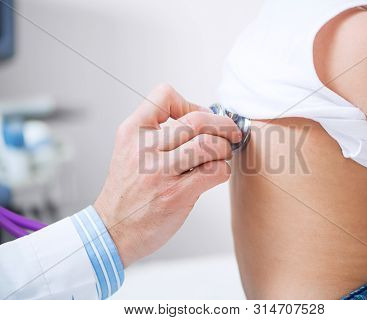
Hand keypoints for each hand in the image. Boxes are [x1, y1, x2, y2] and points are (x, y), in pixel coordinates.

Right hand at [94, 84, 241, 266]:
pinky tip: (215, 174)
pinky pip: (215, 171)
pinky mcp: (176, 195)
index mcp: (132, 131)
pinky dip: (223, 170)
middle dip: (223, 124)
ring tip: (221, 155)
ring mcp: (160, 172)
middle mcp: (144, 148)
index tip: (199, 117)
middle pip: (198, 119)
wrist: (112, 230)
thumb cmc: (128, 191)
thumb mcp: (129, 151)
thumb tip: (204, 120)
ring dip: (224, 148)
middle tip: (231, 132)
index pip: (164, 95)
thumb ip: (158, 133)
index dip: (190, 103)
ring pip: (209, 144)